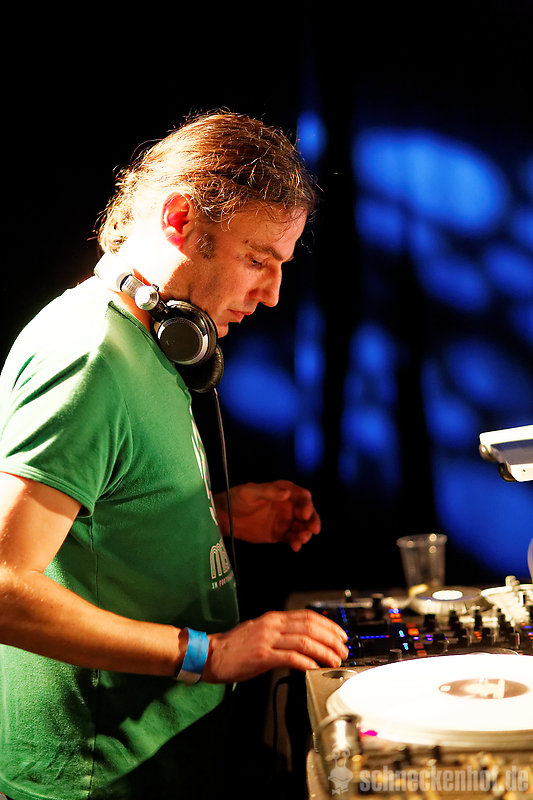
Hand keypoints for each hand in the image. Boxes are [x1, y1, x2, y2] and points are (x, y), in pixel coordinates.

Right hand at [203, 609, 348, 682]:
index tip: (340, 635)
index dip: (328, 625)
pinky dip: (306, 662)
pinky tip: (314, 668)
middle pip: (310, 627)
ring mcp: (267, 639)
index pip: (308, 616)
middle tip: (342, 650)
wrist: (210, 654)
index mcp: (273, 618)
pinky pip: (290, 657)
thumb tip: (305, 643)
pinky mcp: (261, 655)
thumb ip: (281, 634)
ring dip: (323, 652)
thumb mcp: (261, 633)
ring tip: (333, 661)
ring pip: (304, 641)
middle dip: (331, 639)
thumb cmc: (235, 647)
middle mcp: (272, 625)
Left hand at [216, 481, 320, 551]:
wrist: (226, 517)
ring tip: (302, 539)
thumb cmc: (237, 499)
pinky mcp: (280, 534)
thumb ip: (269, 492)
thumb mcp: (251, 492)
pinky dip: (296, 542)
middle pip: (307, 512)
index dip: (307, 505)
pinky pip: (292, 538)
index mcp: (283, 492)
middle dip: (313, 520)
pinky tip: (295, 546)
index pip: (302, 496)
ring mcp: (285, 520)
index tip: (305, 514)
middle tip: (313, 529)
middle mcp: (288, 506)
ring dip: (306, 533)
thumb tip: (286, 493)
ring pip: (302, 527)